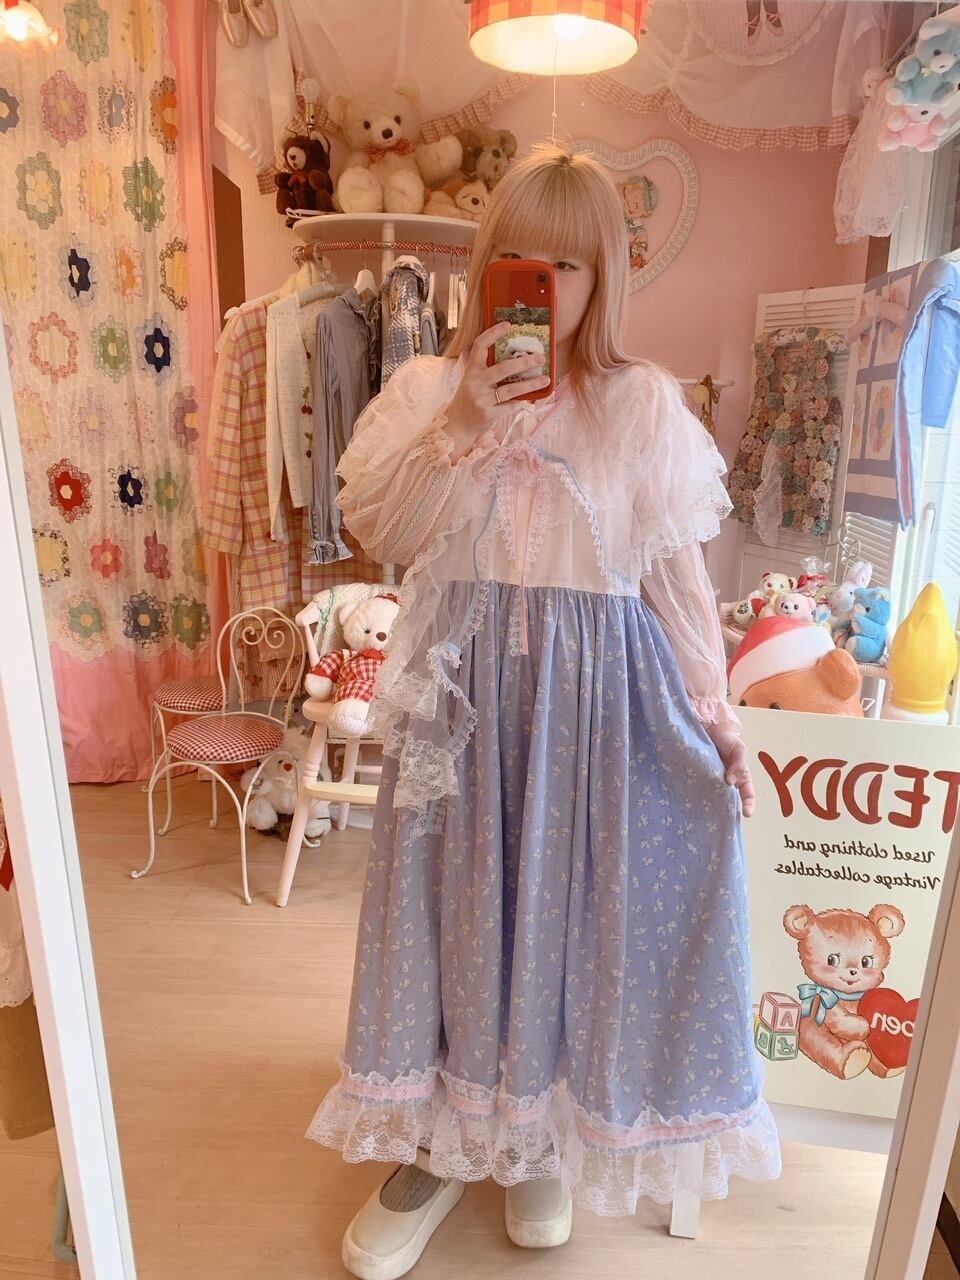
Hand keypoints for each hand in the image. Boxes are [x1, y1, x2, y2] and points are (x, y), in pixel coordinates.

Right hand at [444, 321, 549, 447]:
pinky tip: (526, 399)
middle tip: (540, 357)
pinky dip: (519, 402)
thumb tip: (517, 356)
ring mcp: (482, 399)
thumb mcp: (474, 379)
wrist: (459, 422)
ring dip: (531, 384)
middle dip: (524, 362)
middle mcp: (475, 382)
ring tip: (546, 379)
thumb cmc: (471, 397)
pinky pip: (510, 406)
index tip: (508, 325)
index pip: (480, 346)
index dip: (493, 333)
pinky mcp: (488, 413)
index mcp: (472, 370)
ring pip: (511, 389)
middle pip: (503, 368)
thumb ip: (488, 369)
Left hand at [706, 723, 755, 817]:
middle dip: (727, 810)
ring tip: (707, 811)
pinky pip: (699, 787)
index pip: (748, 795)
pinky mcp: (699, 777)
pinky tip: (693, 796)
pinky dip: (697, 793)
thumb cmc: (728, 739)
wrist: (709, 728)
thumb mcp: (739, 749)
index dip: (749, 805)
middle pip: (729, 800)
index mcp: (741, 778)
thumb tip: (730, 781)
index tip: (747, 814)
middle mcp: (727, 782)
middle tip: (722, 817)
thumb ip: (739, 764)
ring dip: (710, 803)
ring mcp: (712, 780)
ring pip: (713, 796)